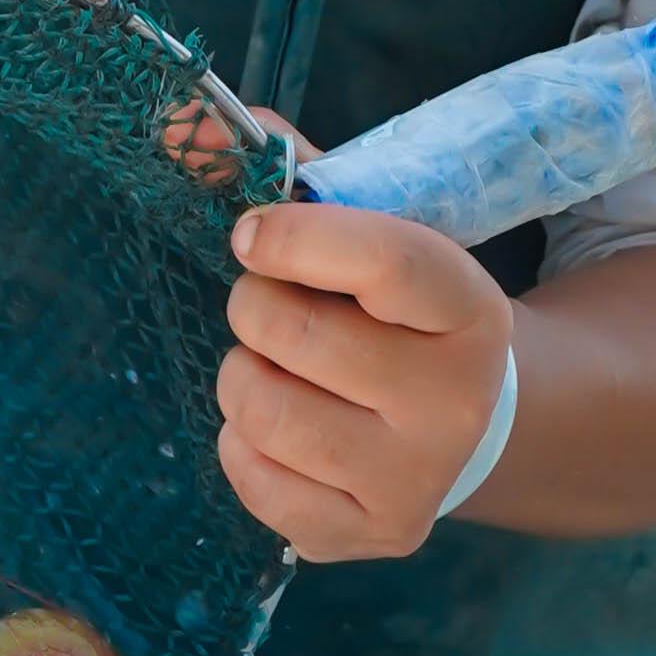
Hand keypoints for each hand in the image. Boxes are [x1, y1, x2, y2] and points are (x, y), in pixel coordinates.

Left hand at [219, 204, 514, 557]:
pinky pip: (254, 479)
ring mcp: (415, 477)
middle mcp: (455, 402)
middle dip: (255, 307)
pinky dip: (242, 443)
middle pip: (299, 334)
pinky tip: (279, 428)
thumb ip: (292, 176)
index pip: (382, 261)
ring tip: (273, 368)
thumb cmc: (397, 314)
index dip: (293, 237)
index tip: (250, 234)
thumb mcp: (372, 234)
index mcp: (471, 311)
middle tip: (268, 307)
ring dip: (242, 376)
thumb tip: (184, 122)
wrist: (464, 425)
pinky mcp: (370, 533)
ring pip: (264, 411)